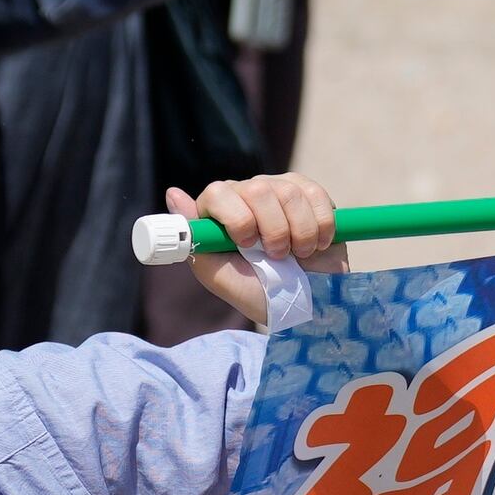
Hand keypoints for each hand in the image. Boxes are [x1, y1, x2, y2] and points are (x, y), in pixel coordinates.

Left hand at [178, 174, 342, 329]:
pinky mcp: (310, 193)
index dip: (236, 218)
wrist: (307, 305)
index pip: (218, 193)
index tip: (248, 245)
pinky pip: (316, 195)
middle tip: (278, 256)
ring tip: (299, 254)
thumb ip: (196, 240)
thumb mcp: (221, 277)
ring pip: (289, 193)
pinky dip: (321, 226)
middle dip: (273, 230)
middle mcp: (247, 194)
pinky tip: (318, 244)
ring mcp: (280, 189)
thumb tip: (173, 194)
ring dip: (300, 233)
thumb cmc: (260, 293)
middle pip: (257, 189)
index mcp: (220, 211)